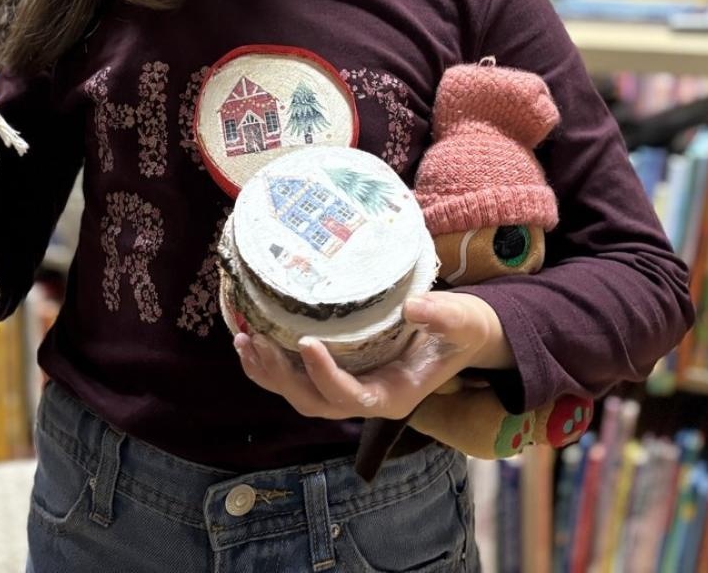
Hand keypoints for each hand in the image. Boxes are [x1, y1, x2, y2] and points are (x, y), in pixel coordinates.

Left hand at [232, 292, 509, 420]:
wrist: (462, 336)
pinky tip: (250, 341)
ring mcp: (350, 389)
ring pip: (300, 396)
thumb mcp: (463, 320)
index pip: (351, 396)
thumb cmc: (463, 329)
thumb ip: (444, 316)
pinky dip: (272, 365)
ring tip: (244, 342)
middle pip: (315, 402)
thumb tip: (415, 306)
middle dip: (282, 377)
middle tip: (256, 342)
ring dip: (269, 373)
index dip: (325, 375)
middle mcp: (367, 399)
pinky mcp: (339, 374)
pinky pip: (298, 379)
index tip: (305, 343)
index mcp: (394, 395)